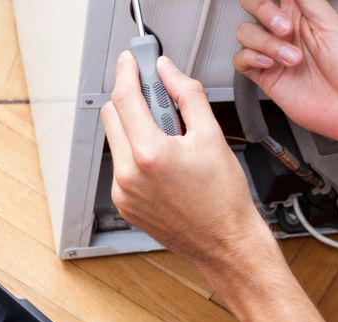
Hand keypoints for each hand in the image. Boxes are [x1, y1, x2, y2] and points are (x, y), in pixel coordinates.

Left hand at [101, 52, 273, 266]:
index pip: (125, 98)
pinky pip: (121, 167)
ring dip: (135, 128)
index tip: (131, 61)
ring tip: (170, 139)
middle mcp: (129, 175)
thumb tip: (169, 72)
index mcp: (150, 154)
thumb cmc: (224, 199)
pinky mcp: (125, 204)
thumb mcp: (212, 136)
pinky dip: (137, 155)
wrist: (226, 242)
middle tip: (157, 96)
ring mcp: (123, 192)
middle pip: (112, 116)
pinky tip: (165, 163)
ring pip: (116, 141)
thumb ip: (187, 95)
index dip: (127, 72)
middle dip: (130, 99)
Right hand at [234, 0, 337, 143]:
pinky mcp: (265, 76)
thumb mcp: (331, 23)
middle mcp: (284, 31)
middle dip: (262, 10)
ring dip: (267, 43)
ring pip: (245, 33)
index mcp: (301, 13)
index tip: (278, 4)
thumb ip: (307, 0)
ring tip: (292, 58)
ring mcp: (273, 53)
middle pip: (252, 5)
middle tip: (284, 27)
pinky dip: (251, 58)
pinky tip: (270, 63)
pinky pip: (241, 60)